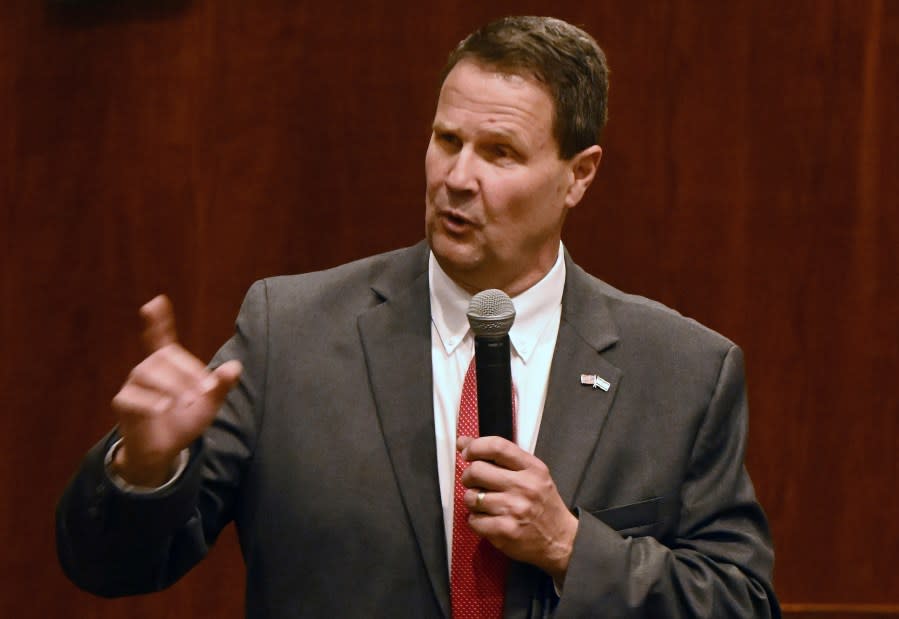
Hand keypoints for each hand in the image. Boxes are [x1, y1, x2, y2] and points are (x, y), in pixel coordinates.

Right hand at [110, 295, 241, 485]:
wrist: (164, 452)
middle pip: (165, 356)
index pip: (161, 338)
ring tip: (188, 401)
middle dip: (187, 371)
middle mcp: (148, 370)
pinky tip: (164, 408)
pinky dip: (151, 401)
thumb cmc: (184, 422)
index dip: (159, 321)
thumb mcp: (208, 404)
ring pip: (148, 372)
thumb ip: (221, 386)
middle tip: (204, 391)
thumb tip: (236, 366)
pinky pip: (133, 396)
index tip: (157, 301)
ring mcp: (133, 385)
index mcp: (168, 366)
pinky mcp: (124, 403)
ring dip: (173, 385)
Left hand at [457, 435, 577, 583]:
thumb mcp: (532, 474)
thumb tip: (462, 442)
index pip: (497, 446)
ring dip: (473, 501)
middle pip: (477, 470)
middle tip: (474, 483)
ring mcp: (515, 509)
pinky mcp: (506, 531)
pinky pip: (473, 520)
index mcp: (532, 468)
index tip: (467, 453)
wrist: (561, 540)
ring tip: (486, 505)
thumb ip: (501, 457)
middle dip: (468, 477)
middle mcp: (524, 486)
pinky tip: (489, 520)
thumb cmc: (542, 504)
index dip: (475, 447)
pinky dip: (476, 521)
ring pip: (471, 497)